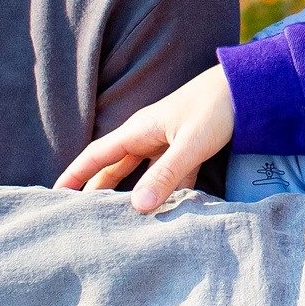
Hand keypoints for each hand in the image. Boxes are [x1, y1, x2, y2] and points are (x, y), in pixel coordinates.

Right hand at [57, 65, 236, 212]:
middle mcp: (148, 136)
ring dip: (130, 194)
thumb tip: (137, 207)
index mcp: (139, 130)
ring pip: (141, 174)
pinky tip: (164, 211)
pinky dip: (165, 193)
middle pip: (114, 167)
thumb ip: (166, 176)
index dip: (75, 174)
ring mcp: (168, 142)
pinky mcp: (188, 148)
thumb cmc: (217, 107)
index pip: (97, 155)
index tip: (55, 194)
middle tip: (81, 214)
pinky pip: (169, 176)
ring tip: (118, 219)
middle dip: (96, 188)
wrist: (249, 86)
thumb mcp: (190, 144)